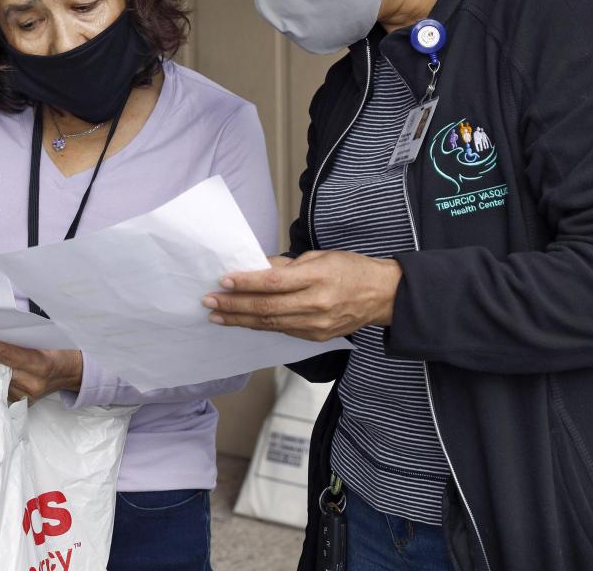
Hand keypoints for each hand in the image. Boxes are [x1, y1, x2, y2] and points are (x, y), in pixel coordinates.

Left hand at [0, 336, 83, 402]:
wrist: (74, 372)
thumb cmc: (61, 350)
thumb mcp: (45, 339)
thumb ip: (21, 341)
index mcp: (41, 364)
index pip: (7, 354)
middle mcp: (32, 383)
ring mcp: (27, 396)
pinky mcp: (23, 403)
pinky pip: (2, 387)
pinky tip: (1, 368)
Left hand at [201, 251, 400, 341]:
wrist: (383, 296)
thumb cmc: (350, 269)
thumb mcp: (319, 255)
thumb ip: (286, 264)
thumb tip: (255, 267)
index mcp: (317, 277)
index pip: (273, 282)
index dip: (246, 282)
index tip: (223, 281)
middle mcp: (316, 304)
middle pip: (266, 307)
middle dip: (233, 305)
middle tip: (209, 301)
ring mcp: (316, 324)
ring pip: (270, 324)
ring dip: (240, 320)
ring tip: (217, 315)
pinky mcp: (316, 337)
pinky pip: (281, 331)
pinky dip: (259, 326)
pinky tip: (242, 321)